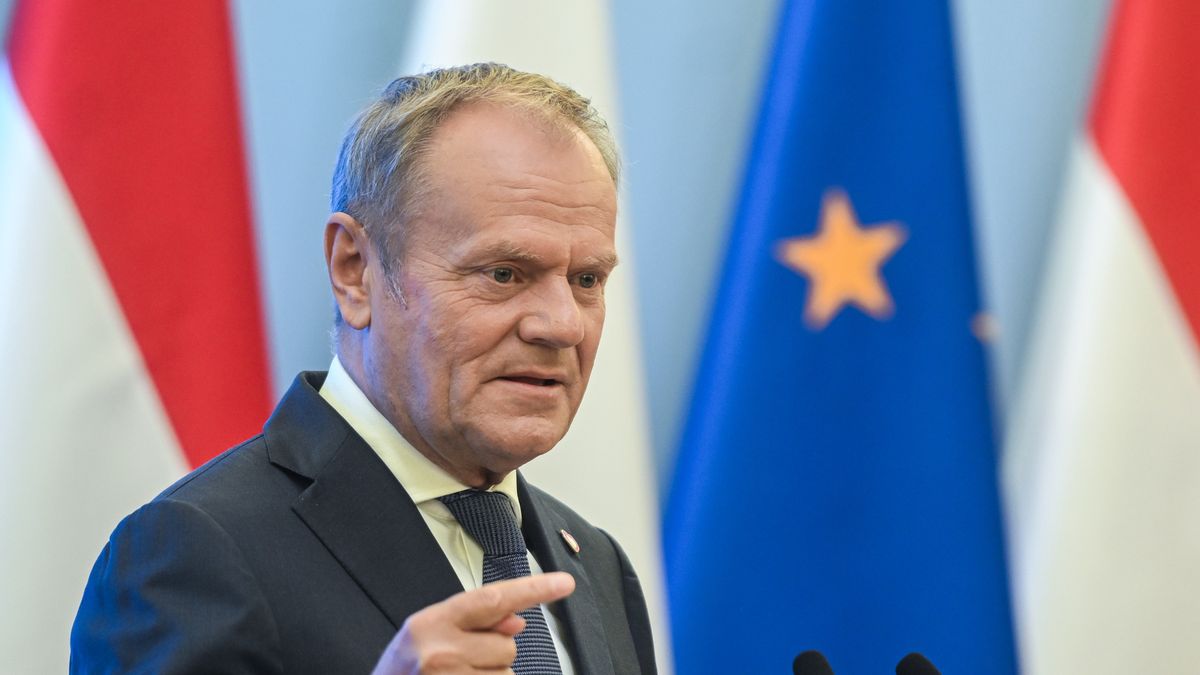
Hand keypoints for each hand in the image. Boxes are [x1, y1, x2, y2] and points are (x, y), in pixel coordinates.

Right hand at [371, 571, 574, 673]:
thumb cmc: (402, 670)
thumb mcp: (427, 634)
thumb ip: (473, 622)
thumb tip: (518, 620)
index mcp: (431, 623)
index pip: (493, 599)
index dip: (532, 590)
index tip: (563, 583)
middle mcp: (442, 653)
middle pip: (508, 644)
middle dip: (493, 652)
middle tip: (458, 661)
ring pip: (508, 673)